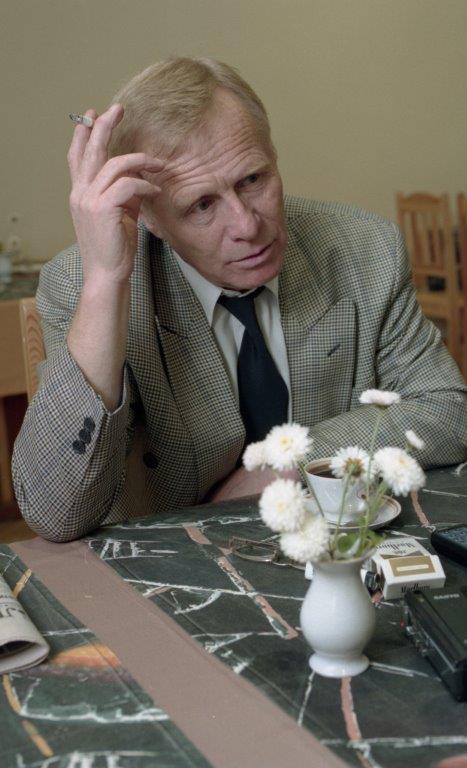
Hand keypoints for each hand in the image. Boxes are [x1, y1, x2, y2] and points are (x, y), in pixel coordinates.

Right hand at [67, 104, 163, 284]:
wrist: (107, 275)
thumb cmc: (115, 249)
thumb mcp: (120, 215)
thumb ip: (126, 193)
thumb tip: (141, 176)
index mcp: (81, 194)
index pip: (77, 157)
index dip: (83, 134)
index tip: (92, 115)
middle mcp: (80, 194)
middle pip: (91, 151)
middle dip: (103, 126)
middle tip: (118, 108)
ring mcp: (89, 200)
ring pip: (113, 164)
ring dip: (140, 160)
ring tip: (158, 164)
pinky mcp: (102, 209)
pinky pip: (127, 184)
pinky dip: (144, 184)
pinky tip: (156, 190)